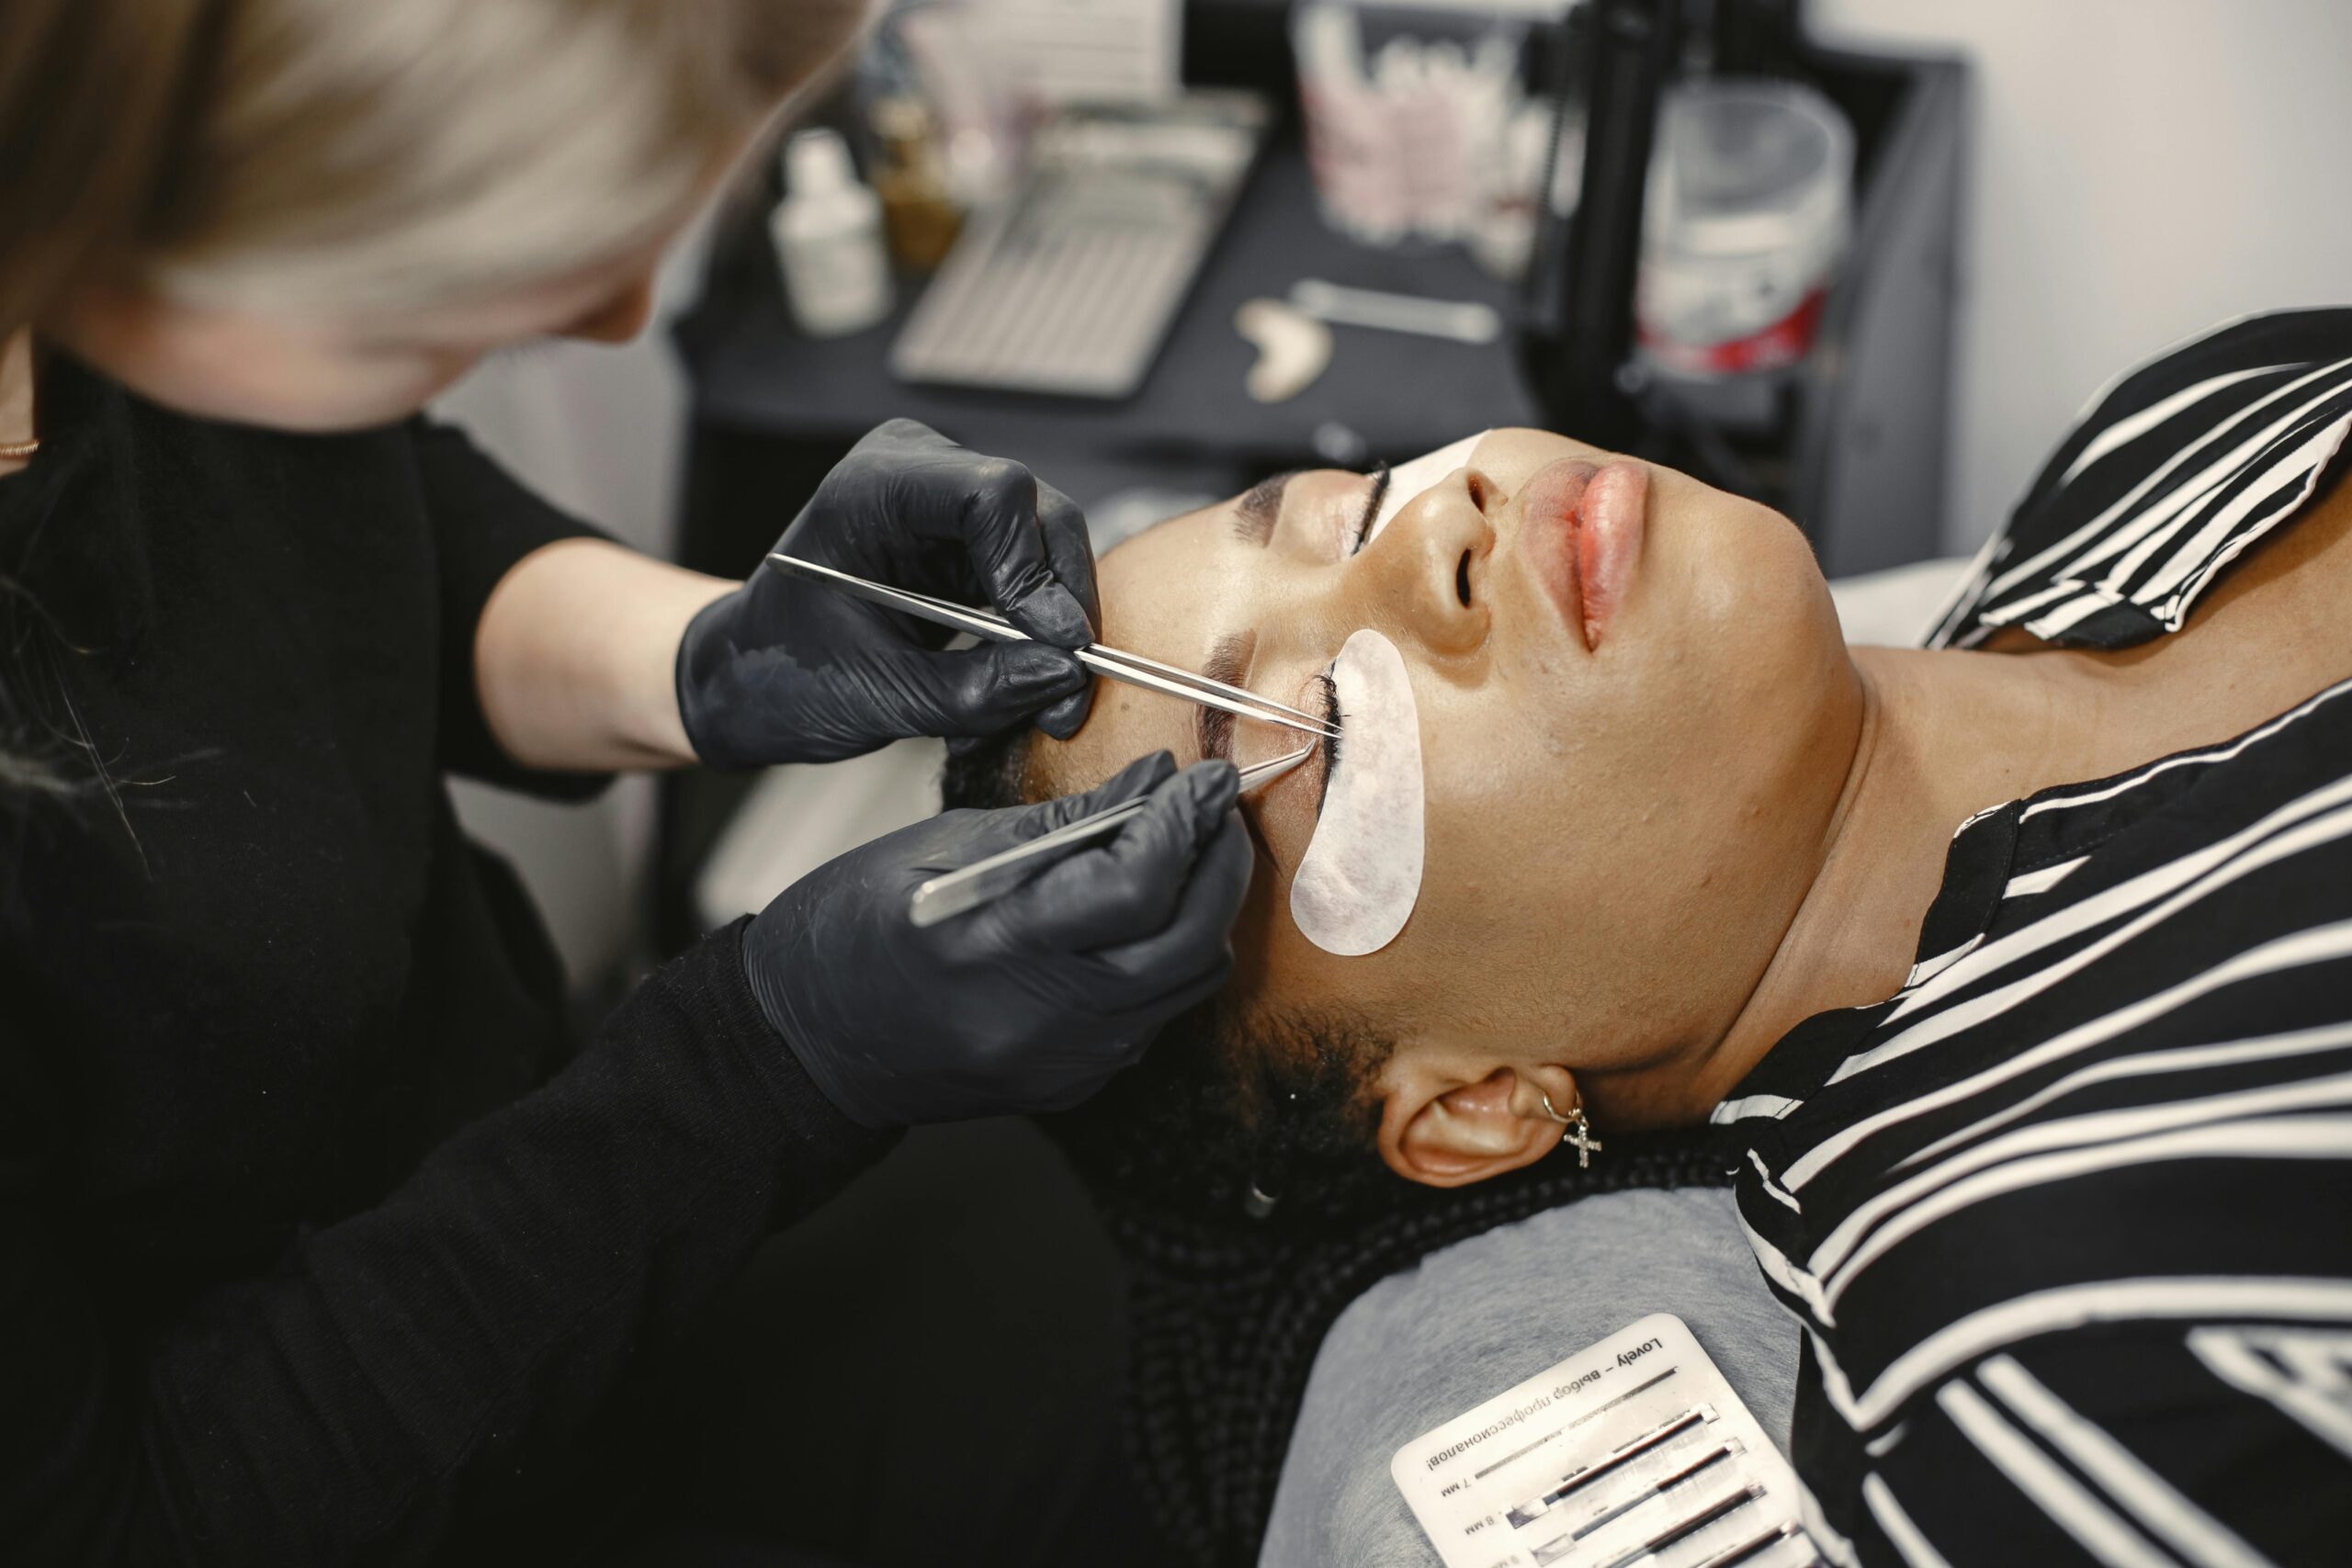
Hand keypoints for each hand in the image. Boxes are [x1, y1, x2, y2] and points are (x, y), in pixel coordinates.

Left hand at [677, 419, 1100, 766]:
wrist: (751, 676)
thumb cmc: (781, 673)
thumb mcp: (877, 698)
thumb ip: (974, 690)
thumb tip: (1064, 675)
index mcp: (870, 489)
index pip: (990, 494)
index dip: (1035, 569)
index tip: (1055, 645)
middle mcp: (916, 473)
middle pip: (1036, 514)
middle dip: (1060, 605)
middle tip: (1064, 690)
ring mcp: (946, 499)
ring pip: (1049, 544)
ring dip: (1055, 625)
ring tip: (1036, 699)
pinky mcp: (969, 538)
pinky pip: (1035, 571)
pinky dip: (1038, 629)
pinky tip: (1019, 677)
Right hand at [740, 753, 1251, 1127]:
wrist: (802, 1045)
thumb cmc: (849, 932)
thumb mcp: (942, 848)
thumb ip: (1061, 824)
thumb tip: (1152, 782)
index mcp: (992, 947)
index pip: (1134, 887)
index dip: (1185, 824)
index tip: (1205, 779)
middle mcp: (1041, 1020)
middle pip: (1188, 943)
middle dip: (1219, 864)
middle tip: (1213, 808)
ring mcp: (1063, 1063)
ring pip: (1187, 984)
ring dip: (1205, 912)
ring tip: (1188, 852)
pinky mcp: (1072, 1084)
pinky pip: (1155, 1017)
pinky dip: (1168, 958)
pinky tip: (1146, 916)